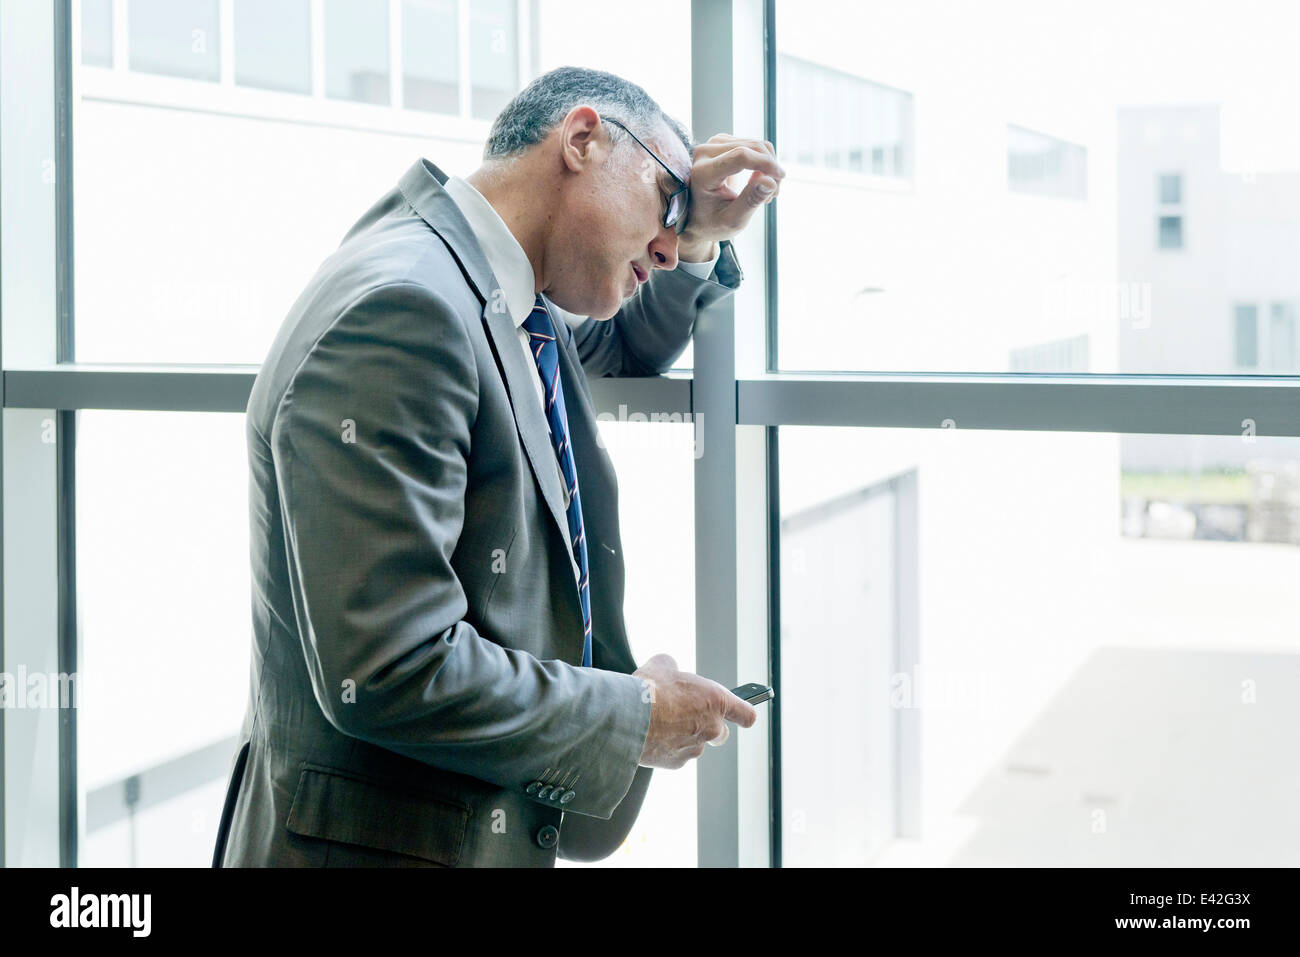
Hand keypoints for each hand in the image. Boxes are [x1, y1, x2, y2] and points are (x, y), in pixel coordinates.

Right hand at [633, 653, 758, 768]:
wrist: (628, 718)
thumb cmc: (649, 690)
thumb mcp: (663, 665)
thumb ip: (675, 669)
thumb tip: (670, 670)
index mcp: (716, 700)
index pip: (746, 714)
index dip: (744, 714)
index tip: (742, 715)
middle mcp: (711, 727)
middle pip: (722, 733)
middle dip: (709, 726)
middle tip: (688, 715)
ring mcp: (695, 748)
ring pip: (696, 744)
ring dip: (684, 735)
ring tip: (660, 722)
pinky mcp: (677, 763)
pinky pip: (678, 755)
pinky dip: (668, 747)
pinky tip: (652, 735)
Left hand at [676, 133, 785, 259]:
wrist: (698, 217)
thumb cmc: (713, 223)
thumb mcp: (733, 220)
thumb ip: (751, 201)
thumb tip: (771, 180)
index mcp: (703, 174)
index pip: (740, 156)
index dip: (765, 164)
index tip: (780, 178)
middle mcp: (705, 152)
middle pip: (751, 148)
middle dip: (770, 168)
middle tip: (773, 194)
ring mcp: (713, 144)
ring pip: (756, 145)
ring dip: (769, 166)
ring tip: (766, 192)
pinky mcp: (723, 142)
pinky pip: (754, 145)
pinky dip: (764, 162)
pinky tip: (760, 182)